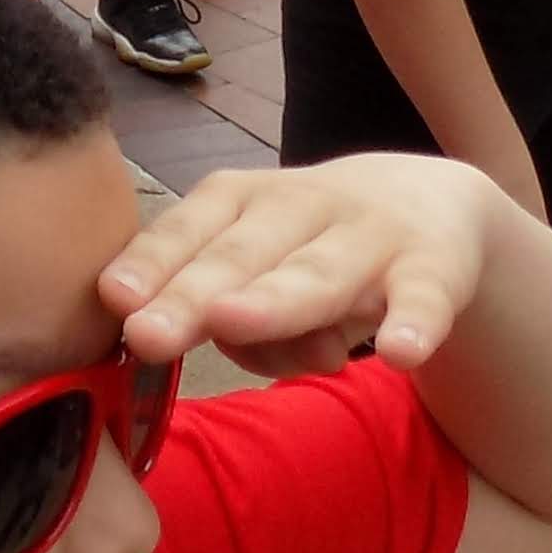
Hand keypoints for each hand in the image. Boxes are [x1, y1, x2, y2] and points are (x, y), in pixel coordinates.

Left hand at [100, 151, 507, 376]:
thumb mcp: (258, 260)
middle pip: (243, 254)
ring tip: (236, 323)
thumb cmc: (312, 244)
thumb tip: (176, 347)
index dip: (152, 262)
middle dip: (193, 294)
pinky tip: (402, 353)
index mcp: (245, 199)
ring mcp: (372, 233)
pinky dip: (416, 323)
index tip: (114, 300)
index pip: (191, 228)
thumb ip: (218, 307)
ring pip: (321, 273)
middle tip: (147, 335)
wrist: (436, 202)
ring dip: (279, 300)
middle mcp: (304, 204)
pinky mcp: (437, 266)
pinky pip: (425, 298)